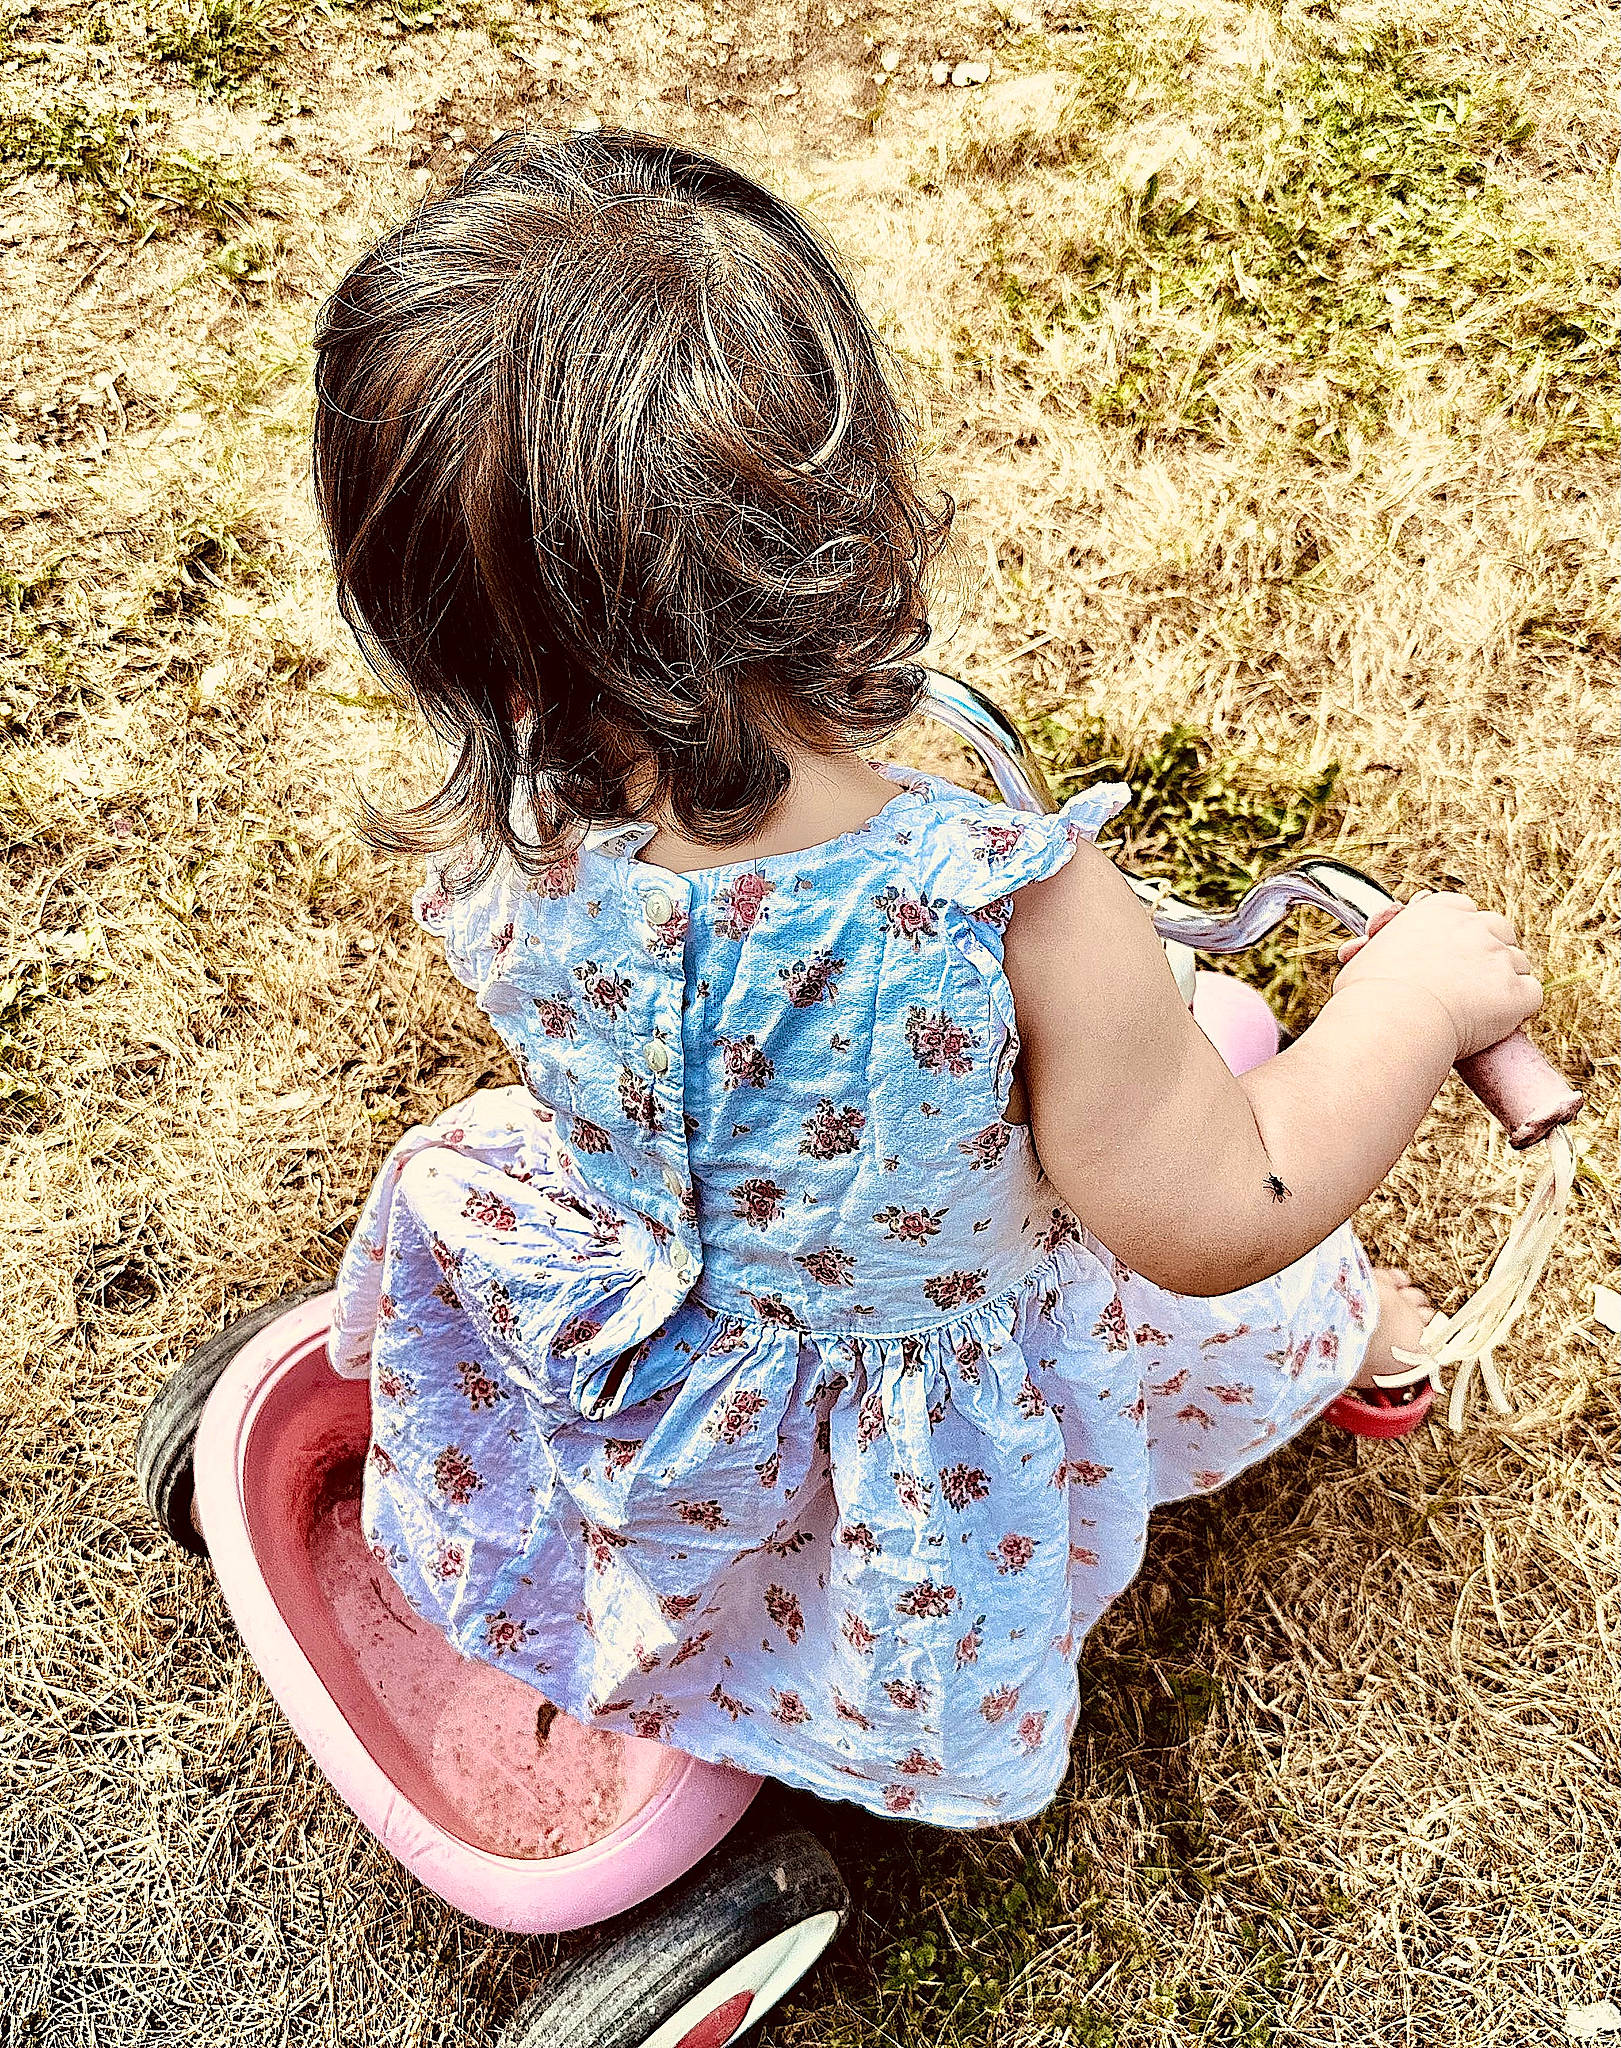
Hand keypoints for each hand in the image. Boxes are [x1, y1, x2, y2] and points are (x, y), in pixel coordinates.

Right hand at [1332, 891, 1542, 1059]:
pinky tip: (1497, 1023)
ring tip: (1477, 1010)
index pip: (1464, 911)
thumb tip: (1358, 949)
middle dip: (1488, 952)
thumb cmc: (1367, 995)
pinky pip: (1530, 996)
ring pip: (1517, 963)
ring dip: (1503, 982)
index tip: (1446, 954)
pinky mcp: (1518, 991)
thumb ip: (1380, 945)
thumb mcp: (1366, 955)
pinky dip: (1518, 1010)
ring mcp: (1500, 957)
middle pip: (1499, 930)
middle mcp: (1474, 925)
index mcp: (1438, 909)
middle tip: (1468, 981)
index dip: (1457, 935)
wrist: (1391, 1021)